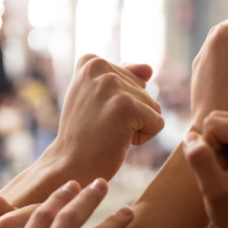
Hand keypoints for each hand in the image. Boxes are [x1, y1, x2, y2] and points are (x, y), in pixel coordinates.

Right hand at [44, 55, 164, 184]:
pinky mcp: (125, 105)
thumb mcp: (99, 99)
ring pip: (153, 106)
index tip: (96, 114)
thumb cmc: (85, 135)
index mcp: (90, 61)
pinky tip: (117, 141)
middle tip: (101, 126)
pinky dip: (143, 138)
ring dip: (136, 126)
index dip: (120, 103)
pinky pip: (157, 122)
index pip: (133, 79)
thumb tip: (148, 68)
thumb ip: (123, 78)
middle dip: (130, 114)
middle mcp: (99, 66)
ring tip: (108, 133)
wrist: (69, 166)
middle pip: (144, 90)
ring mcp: (111, 84)